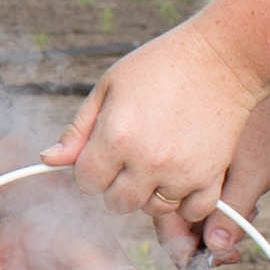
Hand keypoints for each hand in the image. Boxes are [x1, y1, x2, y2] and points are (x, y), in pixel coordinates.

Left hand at [45, 14, 269, 254]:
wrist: (222, 58)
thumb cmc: (160, 66)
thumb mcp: (108, 87)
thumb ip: (77, 129)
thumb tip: (47, 159)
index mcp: (115, 137)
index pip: (86, 182)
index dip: (90, 169)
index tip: (103, 154)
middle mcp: (146, 160)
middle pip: (116, 203)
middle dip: (116, 184)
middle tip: (131, 157)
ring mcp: (181, 172)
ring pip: (153, 209)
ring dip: (151, 192)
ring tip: (159, 160)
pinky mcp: (211, 177)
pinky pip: (192, 211)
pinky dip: (186, 200)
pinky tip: (183, 174)